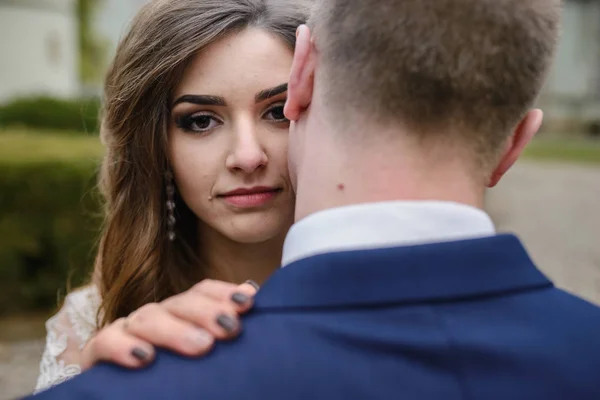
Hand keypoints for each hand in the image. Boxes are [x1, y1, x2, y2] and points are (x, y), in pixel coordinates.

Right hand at [80, 279, 258, 369]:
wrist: (135, 396)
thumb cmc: (178, 382)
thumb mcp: (203, 357)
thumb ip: (222, 325)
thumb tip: (251, 293)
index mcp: (181, 315)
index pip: (201, 292)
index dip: (224, 294)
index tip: (247, 303)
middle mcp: (156, 317)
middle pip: (180, 303)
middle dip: (207, 312)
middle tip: (230, 328)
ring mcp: (127, 331)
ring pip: (148, 318)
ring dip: (175, 330)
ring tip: (202, 346)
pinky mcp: (97, 352)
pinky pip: (105, 341)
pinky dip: (123, 346)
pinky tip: (144, 358)